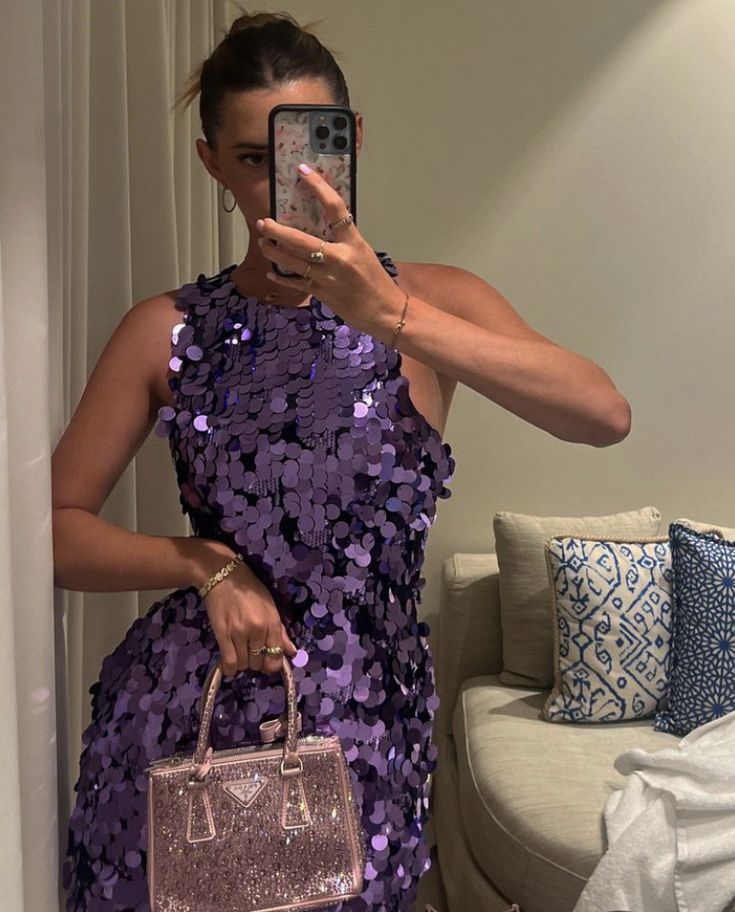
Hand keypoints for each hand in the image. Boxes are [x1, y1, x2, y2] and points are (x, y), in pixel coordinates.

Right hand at [201, 558, 298, 676]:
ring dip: (242, 664)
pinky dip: (229, 668)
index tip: (265, 662)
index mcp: (272, 622)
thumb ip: (281, 632)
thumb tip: (292, 652)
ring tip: (239, 652)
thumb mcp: (271, 607)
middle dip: (255, 662)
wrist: (225, 577)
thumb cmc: (251, 590)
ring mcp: (240, 633)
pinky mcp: (223, 634)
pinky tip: (230, 662)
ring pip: (243, 664)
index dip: (271, 665)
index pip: (276, 656)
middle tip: (250, 652)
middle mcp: (258, 629)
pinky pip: (229, 662)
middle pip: (258, 663)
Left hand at [255, 163, 403, 334]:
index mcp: (353, 242)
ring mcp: (327, 277)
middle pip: (299, 239)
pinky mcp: (321, 293)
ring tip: (262, 243)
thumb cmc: (376, 281)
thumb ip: (344, 240)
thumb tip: (322, 229)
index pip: (334, 207)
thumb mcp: (364, 253)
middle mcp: (338, 257)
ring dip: (273, 251)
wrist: (384, 311)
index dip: (318, 187)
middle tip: (263, 223)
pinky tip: (271, 271)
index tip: (303, 172)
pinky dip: (282, 276)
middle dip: (276, 230)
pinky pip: (296, 282)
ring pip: (291, 261)